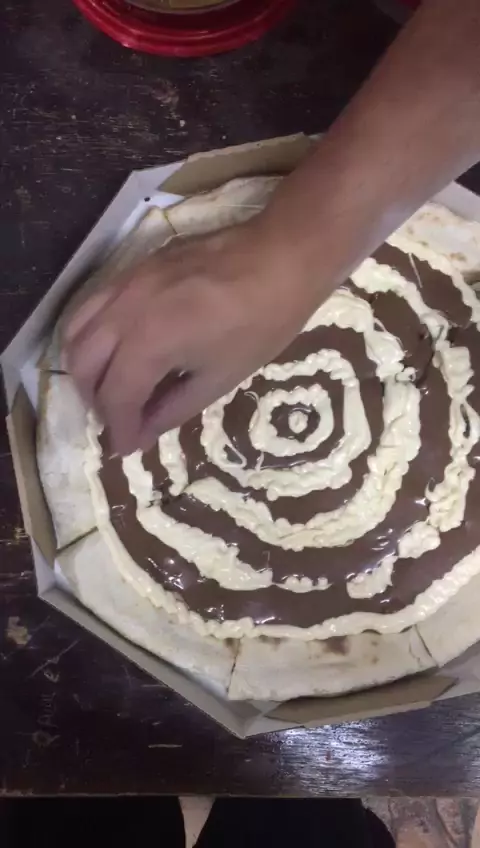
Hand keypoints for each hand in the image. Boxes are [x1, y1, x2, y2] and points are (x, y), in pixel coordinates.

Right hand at [62, 221, 315, 454]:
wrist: (282, 256)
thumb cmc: (261, 323)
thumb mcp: (221, 378)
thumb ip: (172, 409)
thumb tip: (142, 433)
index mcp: (150, 343)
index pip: (115, 397)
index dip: (119, 428)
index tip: (126, 447)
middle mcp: (125, 312)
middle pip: (83, 365)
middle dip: (96, 401)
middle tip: (120, 419)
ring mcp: (125, 284)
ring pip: (77, 331)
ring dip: (86, 367)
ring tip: (112, 387)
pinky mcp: (133, 268)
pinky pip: (92, 305)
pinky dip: (91, 334)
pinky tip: (116, 349)